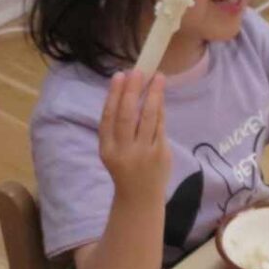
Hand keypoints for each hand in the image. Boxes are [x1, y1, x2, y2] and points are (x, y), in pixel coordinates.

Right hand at [98, 71, 170, 203]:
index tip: (119, 75)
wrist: (139, 197)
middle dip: (133, 91)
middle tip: (139, 71)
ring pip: (149, 119)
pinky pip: (161, 127)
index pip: (109, 117)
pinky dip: (160, 110)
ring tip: (158, 77)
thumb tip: (127, 90)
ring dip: (153, 95)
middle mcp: (124, 151)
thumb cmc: (123, 167)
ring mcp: (144, 153)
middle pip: (128, 116)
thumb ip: (116, 126)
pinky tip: (160, 96)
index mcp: (107, 149)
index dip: (114, 95)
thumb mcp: (111, 150)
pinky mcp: (161, 154)